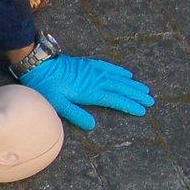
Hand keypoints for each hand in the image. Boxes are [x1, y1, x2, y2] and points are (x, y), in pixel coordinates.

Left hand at [19, 55, 153, 129]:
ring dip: (132, 84)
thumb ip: (76, 114)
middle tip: (150, 101)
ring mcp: (93, 71)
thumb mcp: (58, 104)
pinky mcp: (88, 64)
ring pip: (118, 78)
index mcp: (91, 92)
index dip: (130, 105)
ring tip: (145, 89)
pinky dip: (119, 70)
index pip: (115, 100)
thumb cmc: (47, 87)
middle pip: (121, 89)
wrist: (39, 65)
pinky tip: (127, 74)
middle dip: (136, 95)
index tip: (142, 110)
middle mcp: (96, 80)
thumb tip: (92, 125)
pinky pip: (108, 66)